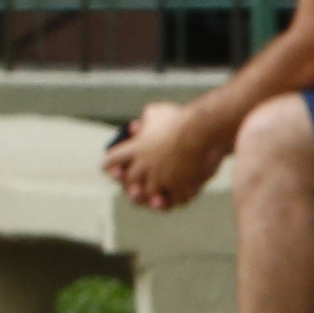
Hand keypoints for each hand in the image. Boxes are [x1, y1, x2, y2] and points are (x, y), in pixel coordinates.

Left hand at [103, 101, 222, 211]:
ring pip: (149, 196)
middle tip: (135, 186)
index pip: (111, 161)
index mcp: (136, 149)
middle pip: (130, 182)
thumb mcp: (157, 112)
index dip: (109, 165)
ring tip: (157, 198)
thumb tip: (135, 127)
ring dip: (151, 197)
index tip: (112, 168)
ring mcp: (162, 179)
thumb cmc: (180, 118)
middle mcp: (145, 166)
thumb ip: (144, 120)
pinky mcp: (180, 186)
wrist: (204, 129)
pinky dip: (176, 199)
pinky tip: (179, 196)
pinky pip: (175, 200)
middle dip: (130, 185)